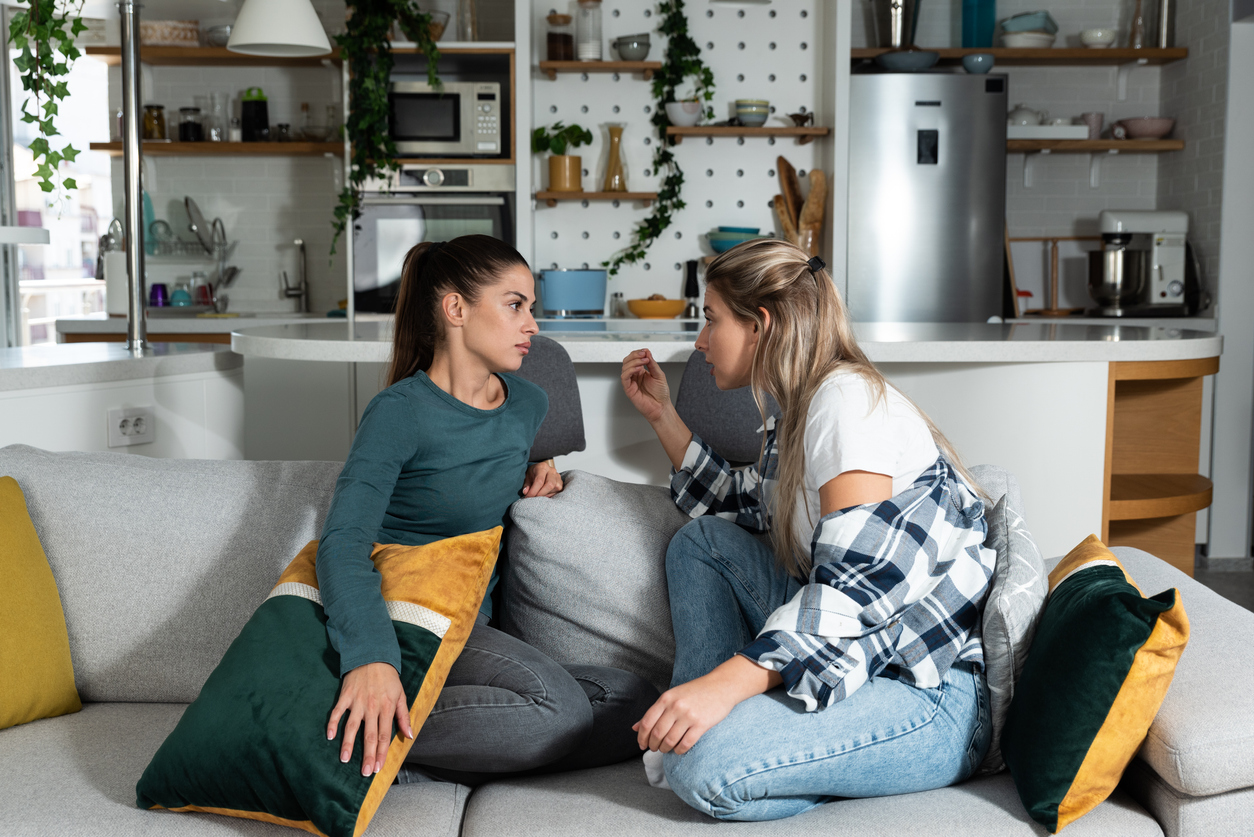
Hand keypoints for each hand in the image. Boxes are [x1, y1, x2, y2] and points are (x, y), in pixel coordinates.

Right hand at [328, 662, 412, 776]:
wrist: (373, 656)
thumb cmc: (388, 678)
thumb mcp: (401, 695)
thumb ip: (404, 716)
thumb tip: (409, 735)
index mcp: (387, 708)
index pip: (384, 735)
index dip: (381, 753)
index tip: (378, 768)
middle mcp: (372, 707)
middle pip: (369, 735)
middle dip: (367, 755)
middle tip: (364, 772)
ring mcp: (357, 702)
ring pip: (352, 726)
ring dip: (348, 743)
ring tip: (344, 759)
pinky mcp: (345, 696)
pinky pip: (337, 712)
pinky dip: (333, 723)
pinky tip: (330, 736)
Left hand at [523, 459, 562, 497]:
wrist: (540, 470)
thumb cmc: (534, 473)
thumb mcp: (527, 476)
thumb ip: (527, 484)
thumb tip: (526, 492)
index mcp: (542, 467)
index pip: (539, 480)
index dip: (533, 490)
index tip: (528, 496)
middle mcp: (552, 471)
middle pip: (549, 484)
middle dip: (540, 494)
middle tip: (533, 499)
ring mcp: (558, 477)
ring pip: (554, 488)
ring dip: (545, 495)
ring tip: (538, 496)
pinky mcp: (560, 484)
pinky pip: (556, 492)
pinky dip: (549, 495)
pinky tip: (543, 495)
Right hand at [620, 349, 671, 424]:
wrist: (661, 407)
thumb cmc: (661, 394)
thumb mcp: (659, 375)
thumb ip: (652, 364)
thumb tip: (647, 352)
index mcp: (641, 372)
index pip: (634, 358)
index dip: (638, 353)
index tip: (645, 352)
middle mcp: (635, 376)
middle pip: (627, 361)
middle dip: (635, 355)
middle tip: (644, 355)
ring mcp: (631, 382)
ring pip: (625, 367)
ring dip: (634, 362)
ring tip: (643, 362)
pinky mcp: (628, 389)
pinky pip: (624, 377)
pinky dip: (630, 371)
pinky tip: (638, 369)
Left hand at [633, 657, 780, 754]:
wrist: (721, 686)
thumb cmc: (695, 692)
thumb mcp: (672, 696)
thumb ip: (654, 711)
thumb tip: (635, 728)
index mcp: (666, 698)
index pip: (647, 722)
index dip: (642, 737)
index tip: (642, 744)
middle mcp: (675, 707)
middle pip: (657, 733)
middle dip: (653, 745)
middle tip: (654, 748)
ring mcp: (689, 716)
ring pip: (670, 741)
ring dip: (665, 749)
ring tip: (666, 749)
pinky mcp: (702, 724)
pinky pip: (686, 744)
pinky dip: (679, 750)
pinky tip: (679, 749)